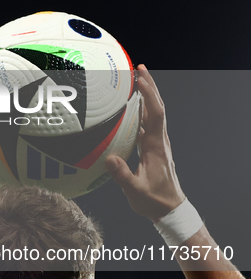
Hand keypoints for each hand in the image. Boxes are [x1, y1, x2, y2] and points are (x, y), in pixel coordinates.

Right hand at [105, 64, 184, 221]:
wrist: (169, 209)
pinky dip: (141, 111)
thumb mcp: (136, 191)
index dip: (149, 95)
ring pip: (153, 114)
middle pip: (157, 108)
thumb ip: (122, 175)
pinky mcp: (153, 149)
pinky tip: (130, 108)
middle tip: (138, 69)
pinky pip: (147, 124)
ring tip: (134, 82)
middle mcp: (159, 141)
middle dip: (149, 87)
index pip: (156, 114)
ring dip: (146, 97)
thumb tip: (109, 158)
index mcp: (156, 147)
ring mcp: (157, 144)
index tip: (140, 78)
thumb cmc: (154, 201)